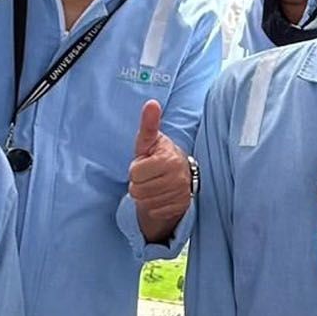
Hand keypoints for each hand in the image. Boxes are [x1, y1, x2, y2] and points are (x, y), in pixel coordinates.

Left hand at [129, 100, 192, 240]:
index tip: (145, 163)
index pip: (135, 173)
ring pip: (145, 203)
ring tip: (154, 184)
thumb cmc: (159, 154)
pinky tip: (160, 196)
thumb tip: (151, 103)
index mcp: (168, 159)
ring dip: (145, 195)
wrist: (181, 173)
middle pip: (138, 190)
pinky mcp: (181, 207)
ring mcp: (180, 194)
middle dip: (139, 183)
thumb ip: (149, 123)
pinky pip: (155, 212)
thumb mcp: (150, 139)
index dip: (136, 168)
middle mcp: (177, 178)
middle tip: (149, 175)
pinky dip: (154, 206)